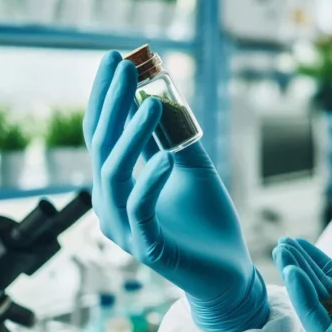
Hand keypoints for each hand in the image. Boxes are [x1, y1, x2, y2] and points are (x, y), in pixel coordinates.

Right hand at [84, 51, 267, 331]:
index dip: (107, 95)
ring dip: (133, 135)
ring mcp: (124, 227)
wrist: (228, 273)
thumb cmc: (208, 221)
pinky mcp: (146, 248)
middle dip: (113, 103)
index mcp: (117, 184)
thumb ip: (173, 136)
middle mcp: (110, 203)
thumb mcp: (191, 167)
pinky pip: (141, 209)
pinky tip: (166, 158)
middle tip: (124, 65)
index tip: (115, 57)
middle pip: (103, 145)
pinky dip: (151, 180)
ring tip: (150, 103)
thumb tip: (163, 93)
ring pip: (116, 173)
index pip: (103, 132)